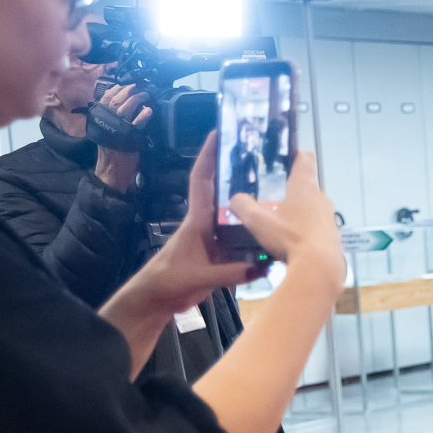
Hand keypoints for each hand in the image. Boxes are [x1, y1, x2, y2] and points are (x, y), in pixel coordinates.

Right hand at [92, 82, 150, 193]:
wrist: (112, 167)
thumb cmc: (111, 147)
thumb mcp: (107, 128)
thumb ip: (110, 115)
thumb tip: (119, 100)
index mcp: (99, 116)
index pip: (106, 96)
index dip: (117, 88)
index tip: (126, 83)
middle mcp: (106, 120)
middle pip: (117, 99)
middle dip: (129, 90)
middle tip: (139, 86)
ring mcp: (117, 128)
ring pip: (126, 108)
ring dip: (137, 99)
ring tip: (146, 94)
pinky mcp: (129, 137)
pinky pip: (137, 124)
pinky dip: (143, 116)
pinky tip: (149, 110)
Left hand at [133, 134, 341, 314]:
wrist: (157, 298)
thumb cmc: (169, 280)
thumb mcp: (201, 276)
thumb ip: (232, 272)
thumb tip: (263, 266)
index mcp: (197, 221)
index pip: (202, 182)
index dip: (208, 156)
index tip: (218, 134)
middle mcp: (207, 225)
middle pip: (223, 192)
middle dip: (237, 172)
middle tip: (258, 157)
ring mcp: (215, 240)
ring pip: (236, 217)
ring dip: (252, 205)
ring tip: (276, 192)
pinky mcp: (220, 255)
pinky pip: (242, 241)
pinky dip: (257, 238)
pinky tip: (274, 238)